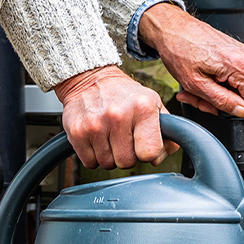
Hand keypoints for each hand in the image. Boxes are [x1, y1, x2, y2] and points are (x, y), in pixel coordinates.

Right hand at [51, 64, 168, 169]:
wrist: (90, 78)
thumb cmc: (124, 94)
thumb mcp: (153, 103)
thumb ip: (166, 132)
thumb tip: (159, 158)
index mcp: (143, 108)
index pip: (150, 153)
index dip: (148, 154)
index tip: (143, 145)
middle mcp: (118, 115)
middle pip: (127, 162)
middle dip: (127, 155)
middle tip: (124, 139)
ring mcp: (95, 124)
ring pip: (108, 164)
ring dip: (109, 156)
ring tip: (109, 136)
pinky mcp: (77, 132)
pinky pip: (90, 163)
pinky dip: (93, 156)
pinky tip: (96, 139)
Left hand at [137, 3, 243, 116]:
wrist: (171, 28)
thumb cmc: (178, 50)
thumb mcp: (196, 84)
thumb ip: (222, 101)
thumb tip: (241, 111)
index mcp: (239, 65)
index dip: (241, 108)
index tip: (222, 105)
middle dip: (221, 101)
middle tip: (199, 96)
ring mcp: (240, 52)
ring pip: (236, 86)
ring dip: (214, 92)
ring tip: (195, 84)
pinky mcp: (234, 52)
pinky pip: (231, 76)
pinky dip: (215, 81)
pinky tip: (200, 77)